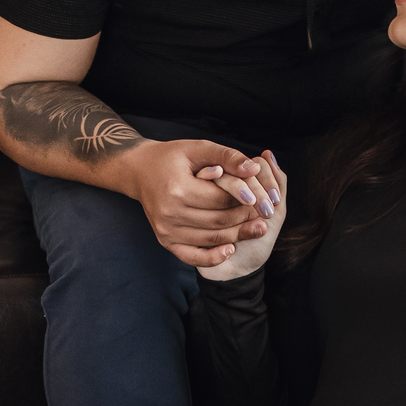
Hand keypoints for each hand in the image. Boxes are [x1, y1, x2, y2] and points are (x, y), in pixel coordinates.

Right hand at [128, 139, 277, 265]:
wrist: (139, 171)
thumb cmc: (172, 157)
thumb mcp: (199, 148)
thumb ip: (228, 156)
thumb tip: (255, 168)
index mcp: (178, 189)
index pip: (222, 199)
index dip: (247, 199)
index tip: (265, 198)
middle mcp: (170, 213)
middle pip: (219, 221)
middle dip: (246, 218)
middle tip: (266, 215)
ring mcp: (166, 230)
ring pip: (212, 238)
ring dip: (238, 236)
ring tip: (258, 229)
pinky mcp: (165, 240)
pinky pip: (193, 256)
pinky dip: (214, 257)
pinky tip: (231, 249)